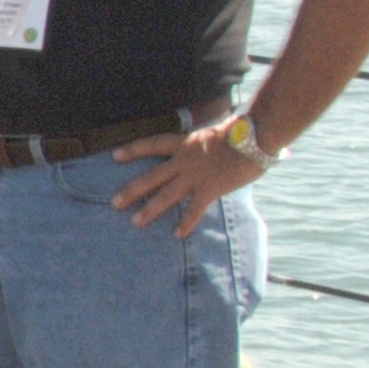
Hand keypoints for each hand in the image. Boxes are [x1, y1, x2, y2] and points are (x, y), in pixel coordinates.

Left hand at [109, 126, 264, 236]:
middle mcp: (184, 160)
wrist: (254, 138)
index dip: (132, 150)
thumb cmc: (240, 133)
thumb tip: (200, 149)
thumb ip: (200, 145)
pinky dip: (186, 223)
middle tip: (114, 202)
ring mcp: (195, 176)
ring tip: (136, 221)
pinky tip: (178, 234)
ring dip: (150, 210)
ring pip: (166, 195)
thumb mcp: (211, 134)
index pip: (152, 144)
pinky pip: (194, 210)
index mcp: (184, 143)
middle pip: (151, 176)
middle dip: (131, 190)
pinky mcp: (210, 189)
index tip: (114, 156)